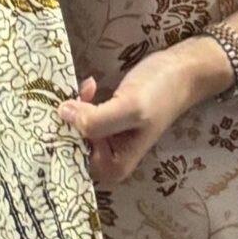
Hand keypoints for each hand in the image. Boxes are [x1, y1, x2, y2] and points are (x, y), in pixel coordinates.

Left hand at [57, 38, 231, 188]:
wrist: (181, 72)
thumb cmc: (159, 92)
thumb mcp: (130, 108)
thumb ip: (97, 120)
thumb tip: (63, 115)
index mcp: (115, 167)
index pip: (73, 158)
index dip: (61, 135)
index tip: (56, 111)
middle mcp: (109, 159)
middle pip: (72, 144)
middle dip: (66, 119)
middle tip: (65, 94)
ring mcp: (108, 140)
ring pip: (75, 128)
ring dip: (73, 107)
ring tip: (83, 88)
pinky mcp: (108, 122)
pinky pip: (84, 116)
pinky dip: (82, 102)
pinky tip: (91, 85)